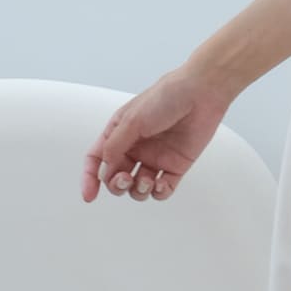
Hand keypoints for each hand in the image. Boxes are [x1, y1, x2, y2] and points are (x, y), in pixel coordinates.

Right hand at [82, 65, 233, 203]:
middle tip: (125, 180)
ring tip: (147, 181)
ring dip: (138, 191)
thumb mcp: (132, 120)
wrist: (201, 94)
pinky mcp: (176, 166)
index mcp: (119, 133)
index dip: (90, 178)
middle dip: (116, 186)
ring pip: (138, 188)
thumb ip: (114, 147)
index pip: (97, 160)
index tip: (89, 196)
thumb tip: (104, 171)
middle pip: (116, 178)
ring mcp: (155, 158)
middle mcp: (135, 147)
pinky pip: (163, 189)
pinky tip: (161, 183)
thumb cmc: (165, 98)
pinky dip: (159, 192)